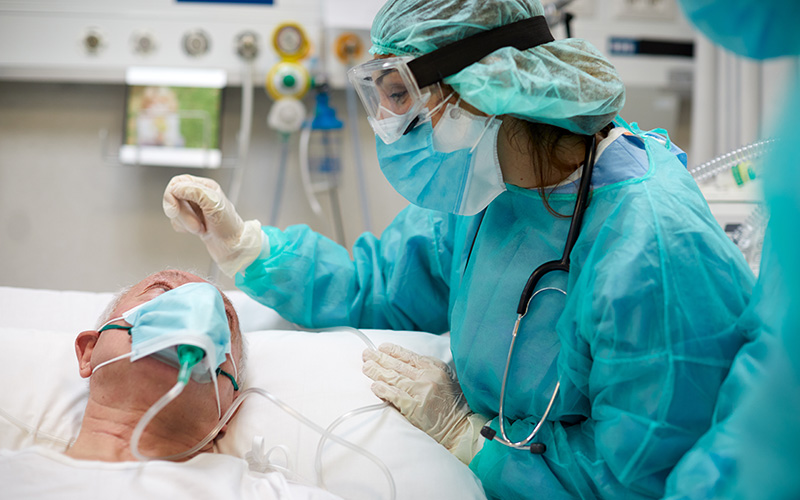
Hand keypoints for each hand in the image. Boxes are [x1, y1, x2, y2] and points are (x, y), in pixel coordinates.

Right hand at [163, 174, 263, 276]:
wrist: (233, 247)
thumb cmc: (229, 227)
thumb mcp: (214, 204)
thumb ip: (195, 191)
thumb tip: (175, 188)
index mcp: (205, 186)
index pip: (178, 182)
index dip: (172, 195)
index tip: (174, 209)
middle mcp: (199, 195)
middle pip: (174, 197)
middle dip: (182, 214)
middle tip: (195, 224)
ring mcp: (195, 208)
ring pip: (175, 210)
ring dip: (185, 222)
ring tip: (200, 228)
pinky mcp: (191, 220)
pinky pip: (176, 221)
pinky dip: (184, 228)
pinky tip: (198, 231)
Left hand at [362, 343, 486, 463]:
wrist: (461, 426)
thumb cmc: (453, 403)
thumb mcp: (445, 377)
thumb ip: (428, 368)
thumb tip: (404, 361)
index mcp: (435, 367)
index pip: (409, 355)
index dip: (393, 350)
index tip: (381, 347)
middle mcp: (427, 376)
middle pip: (398, 365)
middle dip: (379, 358)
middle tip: (366, 354)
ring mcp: (421, 391)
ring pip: (393, 378)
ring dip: (377, 371)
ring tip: (366, 367)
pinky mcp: (415, 407)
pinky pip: (395, 396)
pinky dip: (383, 390)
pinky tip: (374, 386)